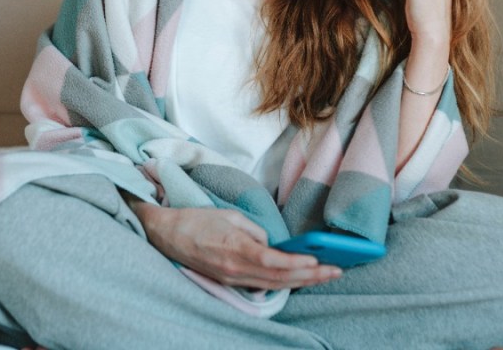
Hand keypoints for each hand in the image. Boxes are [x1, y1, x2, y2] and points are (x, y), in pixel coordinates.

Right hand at [134, 204, 341, 289]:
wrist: (167, 234)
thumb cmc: (197, 220)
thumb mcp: (229, 216)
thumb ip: (255, 231)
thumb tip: (273, 244)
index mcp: (235, 249)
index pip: (274, 262)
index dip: (298, 264)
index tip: (319, 261)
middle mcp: (235, 269)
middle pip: (279, 278)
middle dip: (310, 276)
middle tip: (335, 271)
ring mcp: (231, 279)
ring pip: (273, 285)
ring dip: (301, 282)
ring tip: (323, 276)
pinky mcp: (228, 281)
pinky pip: (261, 285)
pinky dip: (282, 283)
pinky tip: (297, 279)